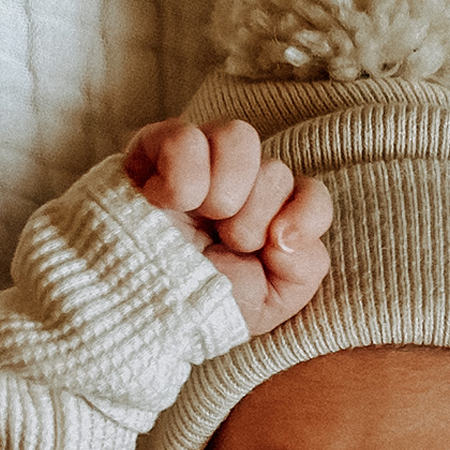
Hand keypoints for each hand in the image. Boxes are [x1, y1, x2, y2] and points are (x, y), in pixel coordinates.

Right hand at [123, 119, 331, 334]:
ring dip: (223, 191)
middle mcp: (239, 182)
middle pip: (276, 170)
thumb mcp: (268, 304)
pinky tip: (162, 204)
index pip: (311, 192)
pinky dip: (182, 177)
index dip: (306, 214)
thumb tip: (289, 233)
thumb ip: (305, 267)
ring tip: (199, 220)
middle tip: (221, 246)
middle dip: (251, 221)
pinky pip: (184, 136)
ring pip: (238, 136)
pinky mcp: (154, 149)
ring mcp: (198, 162)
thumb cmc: (200, 304)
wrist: (138, 313)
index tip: (276, 246)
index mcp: (268, 215)